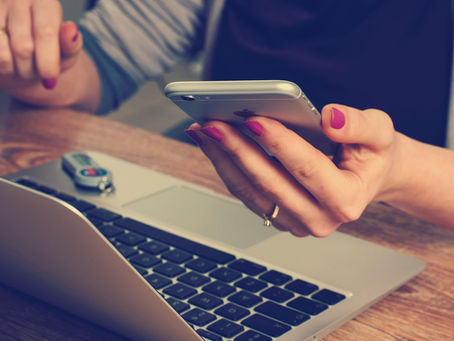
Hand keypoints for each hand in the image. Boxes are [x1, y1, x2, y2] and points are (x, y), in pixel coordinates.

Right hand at [0, 0, 81, 89]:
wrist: (25, 56)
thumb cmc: (50, 52)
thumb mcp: (68, 51)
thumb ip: (72, 44)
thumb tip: (71, 30)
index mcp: (44, 1)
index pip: (45, 33)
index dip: (48, 61)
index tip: (50, 79)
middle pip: (23, 47)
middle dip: (32, 70)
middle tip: (38, 73)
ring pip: (3, 55)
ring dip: (16, 71)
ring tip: (23, 66)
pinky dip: (3, 68)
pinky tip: (9, 60)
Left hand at [185, 104, 398, 236]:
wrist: (367, 177)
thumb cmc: (372, 154)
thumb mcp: (381, 133)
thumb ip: (360, 125)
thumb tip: (330, 118)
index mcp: (347, 200)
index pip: (307, 169)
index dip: (279, 144)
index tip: (254, 119)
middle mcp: (319, 219)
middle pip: (270, 183)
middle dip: (239, 150)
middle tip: (214, 123)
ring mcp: (295, 222)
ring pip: (250, 191)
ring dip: (224, 160)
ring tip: (204, 130)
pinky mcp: (278, 216)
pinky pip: (246, 193)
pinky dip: (226, 167)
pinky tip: (213, 144)